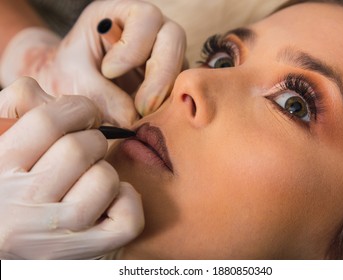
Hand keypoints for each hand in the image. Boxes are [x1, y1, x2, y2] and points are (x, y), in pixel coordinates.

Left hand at [0, 0, 185, 125]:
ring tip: (143, 117)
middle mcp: (151, 30)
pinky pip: (178, 91)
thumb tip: (131, 120)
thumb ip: (100, 95)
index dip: (133, 46)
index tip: (109, 71)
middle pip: (174, 39)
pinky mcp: (169, 80)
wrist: (71, 86)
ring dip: (166, 94)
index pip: (146, 18)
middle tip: (142, 107)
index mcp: (124, 14)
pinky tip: (149, 120)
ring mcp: (164, 56)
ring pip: (181, 68)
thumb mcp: (73, 78)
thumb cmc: (68, 72)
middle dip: (160, 74)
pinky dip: (167, 107)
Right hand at [0, 77, 143, 258]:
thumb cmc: (8, 184)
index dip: (78, 108)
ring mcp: (53, 236)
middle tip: (86, 149)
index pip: (47, 121)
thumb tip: (56, 98)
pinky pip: (127, 219)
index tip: (84, 115)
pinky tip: (108, 200)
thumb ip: (18, 108)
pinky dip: (127, 200)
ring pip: (104, 180)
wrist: (5, 242)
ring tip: (88, 179)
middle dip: (93, 139)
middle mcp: (19, 207)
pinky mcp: (82, 254)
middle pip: (79, 149)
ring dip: (105, 171)